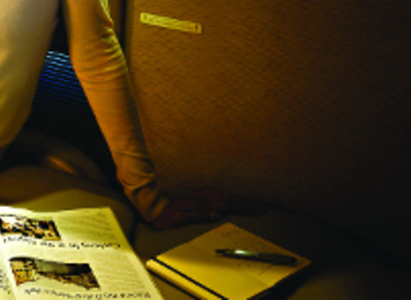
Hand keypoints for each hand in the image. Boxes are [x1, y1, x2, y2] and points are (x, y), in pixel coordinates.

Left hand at [150, 188, 265, 229]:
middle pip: (230, 199)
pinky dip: (228, 199)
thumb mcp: (177, 217)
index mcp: (201, 202)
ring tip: (253, 205)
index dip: (245, 207)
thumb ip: (197, 216)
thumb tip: (217, 215)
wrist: (148, 198)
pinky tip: (233, 201)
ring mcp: (200, 194)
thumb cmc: (161, 212)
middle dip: (247, 204)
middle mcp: (203, 196)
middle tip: (262, 208)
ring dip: (239, 200)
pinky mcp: (196, 195)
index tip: (260, 210)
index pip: (229, 204)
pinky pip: (217, 196)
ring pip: (225, 196)